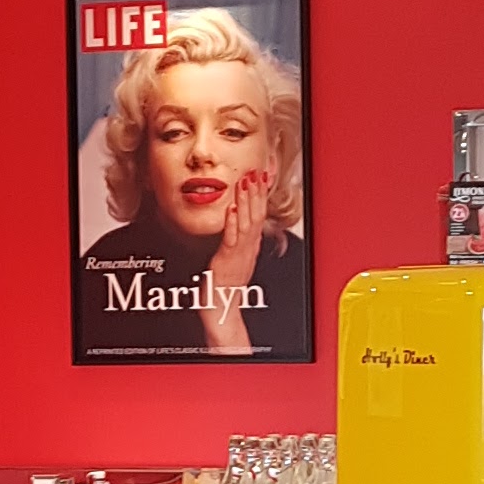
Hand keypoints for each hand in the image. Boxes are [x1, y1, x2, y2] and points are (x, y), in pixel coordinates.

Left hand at [204, 169, 269, 352]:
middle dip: (256, 193)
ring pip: (246, 225)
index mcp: (250, 247)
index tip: (261, 176)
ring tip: (245, 183)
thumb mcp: (233, 259)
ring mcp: (239, 255)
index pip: (259, 215)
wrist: (221, 310)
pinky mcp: (226, 263)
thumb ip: (236, 240)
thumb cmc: (223, 287)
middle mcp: (248, 249)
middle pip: (256, 216)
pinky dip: (233, 225)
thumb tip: (235, 220)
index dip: (261, 195)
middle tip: (256, 172)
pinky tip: (232, 211)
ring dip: (246, 202)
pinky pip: (231, 241)